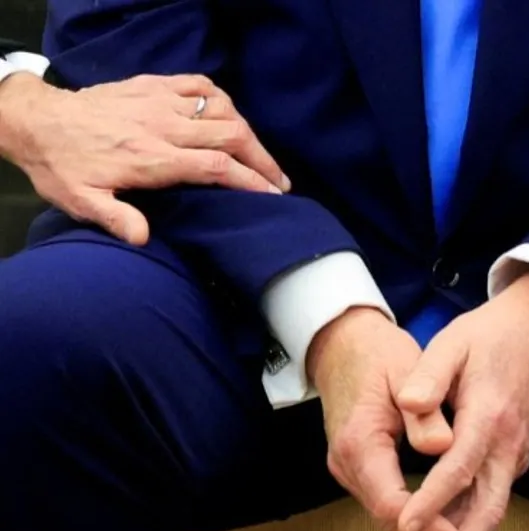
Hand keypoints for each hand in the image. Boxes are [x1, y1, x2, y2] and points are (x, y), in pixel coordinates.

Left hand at [0, 73, 289, 244]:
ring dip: (248, 132)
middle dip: (263, 159)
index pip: (217, 166)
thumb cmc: (63, 166)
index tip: (273, 194)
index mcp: (153, 158)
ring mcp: (160, 102)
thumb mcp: (81, 201)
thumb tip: (144, 239)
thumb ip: (115, 218)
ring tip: (260, 154)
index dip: (251, 180)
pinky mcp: (154, 85)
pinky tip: (229, 115)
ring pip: (222, 109)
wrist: (38, 122)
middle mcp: (163, 127)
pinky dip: (221, 99)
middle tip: (280, 181)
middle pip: (231, 135)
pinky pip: (200, 85)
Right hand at [308, 307, 459, 530]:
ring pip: (382, 513)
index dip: (426, 525)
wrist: (342, 345)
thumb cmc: (378, 355)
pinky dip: (409, 511)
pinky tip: (439, 514)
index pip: (390, 503)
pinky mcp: (353, 465)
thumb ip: (425, 412)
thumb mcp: (407, 372)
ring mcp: (345, 467)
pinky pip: (381, 499)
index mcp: (359, 441)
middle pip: (385, 517)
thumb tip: (444, 446)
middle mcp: (345, 462)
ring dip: (418, 527)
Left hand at [395, 269, 528, 530]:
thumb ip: (430, 375)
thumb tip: (408, 404)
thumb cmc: (490, 336)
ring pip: (493, 508)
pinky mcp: (513, 456)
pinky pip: (493, 495)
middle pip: (490, 508)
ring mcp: (516, 452)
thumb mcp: (453, 342)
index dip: (432, 501)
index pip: (460, 467)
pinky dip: (469, 519)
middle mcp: (509, 443)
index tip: (403, 525)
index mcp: (490, 415)